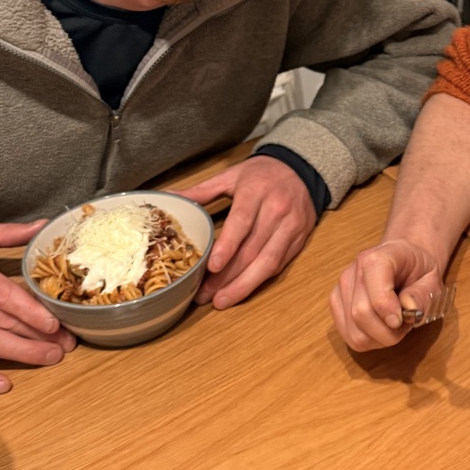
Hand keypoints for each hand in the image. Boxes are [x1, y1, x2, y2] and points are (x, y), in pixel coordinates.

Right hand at [0, 220, 74, 394]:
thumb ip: (7, 233)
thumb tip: (43, 225)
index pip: (5, 295)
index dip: (32, 312)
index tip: (56, 323)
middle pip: (2, 322)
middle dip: (38, 335)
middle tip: (65, 345)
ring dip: (21, 354)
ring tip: (49, 358)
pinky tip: (3, 384)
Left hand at [179, 155, 317, 308]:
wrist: (302, 168)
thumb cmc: (261, 173)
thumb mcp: (230, 175)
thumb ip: (200, 190)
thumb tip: (167, 196)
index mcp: (256, 191)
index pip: (242, 222)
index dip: (227, 246)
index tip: (211, 267)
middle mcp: (277, 210)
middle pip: (252, 249)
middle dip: (227, 276)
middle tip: (204, 294)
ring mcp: (291, 227)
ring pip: (268, 262)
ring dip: (243, 285)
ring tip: (221, 300)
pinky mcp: (299, 240)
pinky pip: (279, 264)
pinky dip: (259, 280)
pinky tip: (242, 290)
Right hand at [330, 239, 444, 351]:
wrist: (404, 259)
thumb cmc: (418, 269)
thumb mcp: (433, 278)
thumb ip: (423, 294)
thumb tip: (410, 310)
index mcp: (378, 259)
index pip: (374, 293)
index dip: (388, 313)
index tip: (402, 321)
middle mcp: (354, 271)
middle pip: (361, 315)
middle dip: (387, 332)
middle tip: (405, 324)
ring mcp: (341, 287)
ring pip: (354, 331)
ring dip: (378, 338)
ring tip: (393, 324)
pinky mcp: (337, 302)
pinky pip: (348, 335)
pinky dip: (368, 339)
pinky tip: (380, 326)